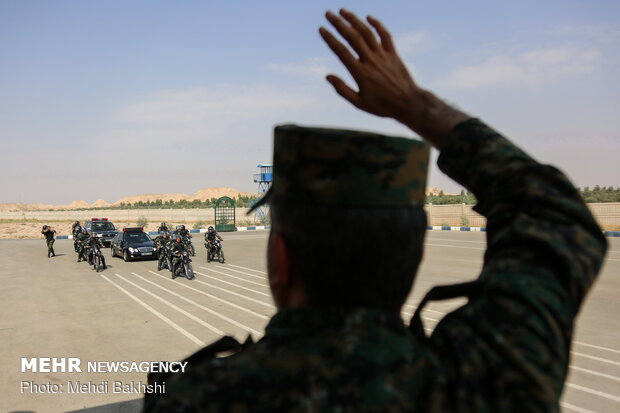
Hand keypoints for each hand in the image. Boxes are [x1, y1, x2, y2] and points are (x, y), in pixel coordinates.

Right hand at [320, 9, 468, 147]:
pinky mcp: (393, 54)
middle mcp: (371, 61)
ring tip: (343, 11)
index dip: (330, 39)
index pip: (341, 51)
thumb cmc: (382, 106)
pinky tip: (368, 17)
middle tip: (328, 14)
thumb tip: (327, 76)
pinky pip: (385, 35)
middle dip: (339, 23)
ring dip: (354, 19)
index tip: (321, 29)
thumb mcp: (359, 103)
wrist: (408, 103)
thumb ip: (342, 90)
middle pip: (353, 37)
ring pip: (367, 32)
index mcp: (360, 73)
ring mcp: (383, 55)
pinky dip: (377, 24)